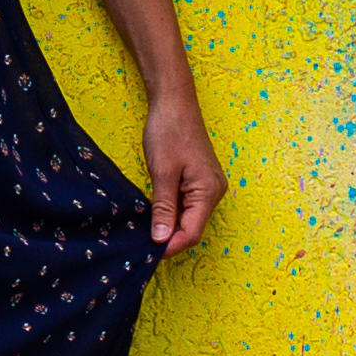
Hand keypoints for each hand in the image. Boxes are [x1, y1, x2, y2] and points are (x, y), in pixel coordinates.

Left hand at [142, 93, 225, 253]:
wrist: (174, 102)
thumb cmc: (169, 131)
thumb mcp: (162, 173)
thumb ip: (163, 208)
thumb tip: (161, 238)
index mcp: (209, 191)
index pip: (192, 232)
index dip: (171, 246)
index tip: (148, 253)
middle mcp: (214, 191)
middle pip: (192, 227)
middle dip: (169, 238)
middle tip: (142, 244)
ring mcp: (208, 185)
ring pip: (189, 217)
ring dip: (169, 225)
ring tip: (145, 230)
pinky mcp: (199, 180)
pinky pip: (187, 205)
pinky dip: (171, 212)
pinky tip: (154, 213)